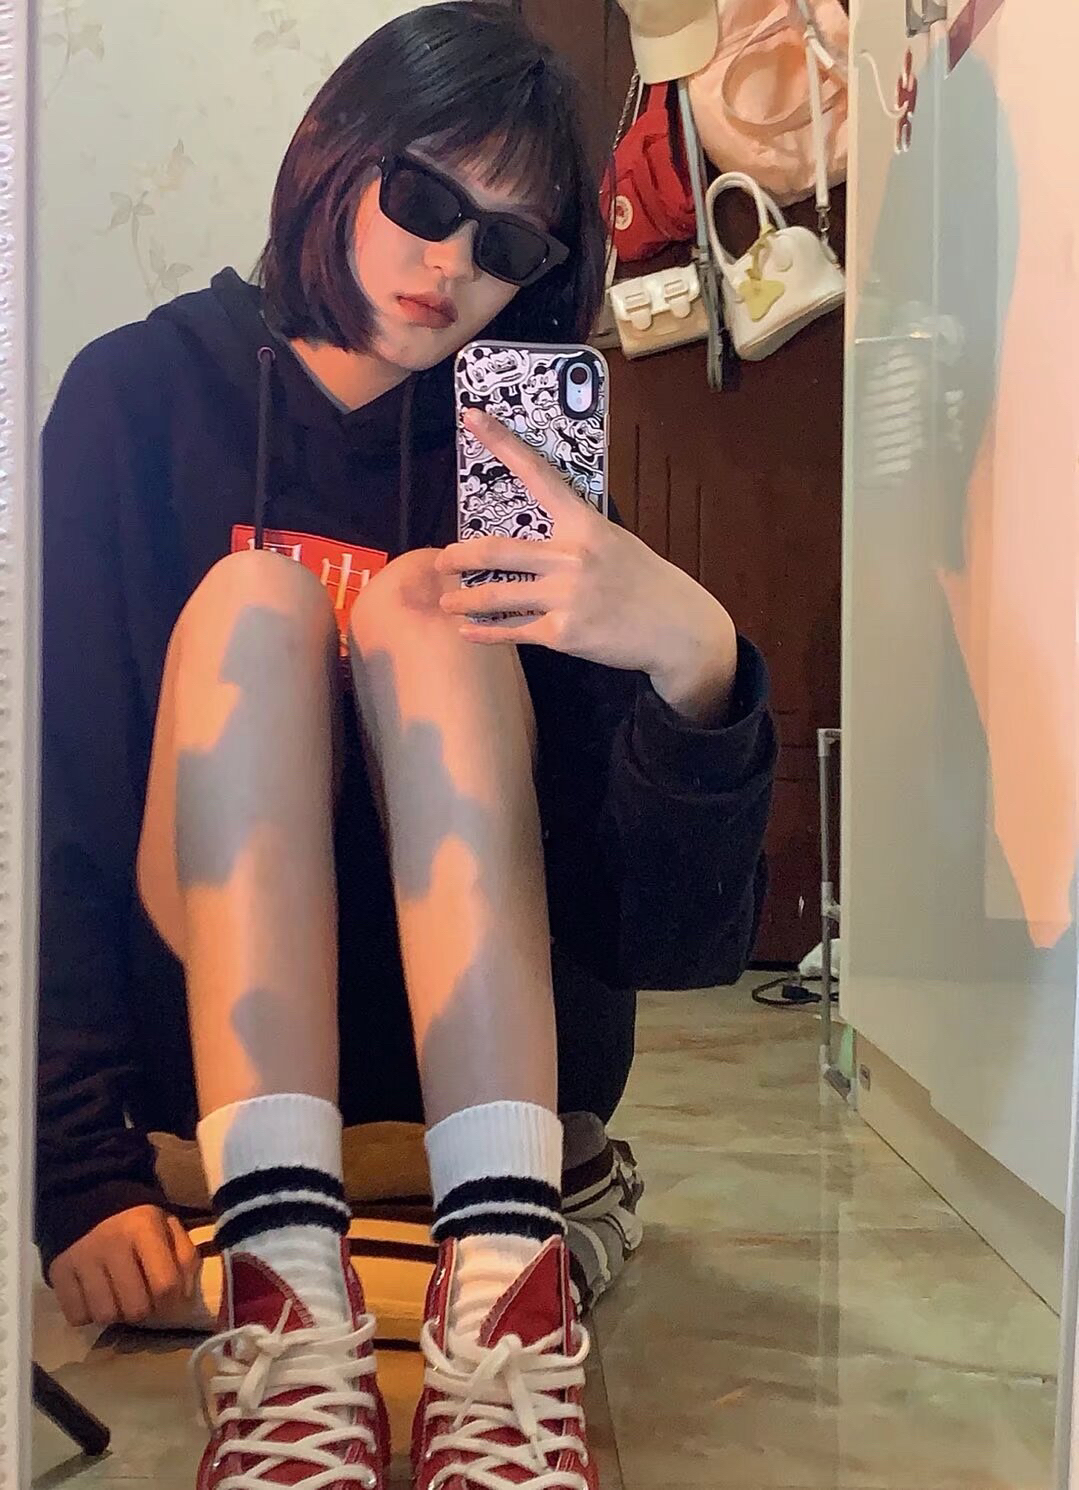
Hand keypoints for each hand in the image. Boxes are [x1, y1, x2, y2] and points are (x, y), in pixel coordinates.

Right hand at [49, 1204, 199, 1328]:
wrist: (88, 1195)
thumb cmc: (135, 1217)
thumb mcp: (167, 1224)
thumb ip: (184, 1256)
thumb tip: (185, 1296)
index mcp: (143, 1228)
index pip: (165, 1284)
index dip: (172, 1299)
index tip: (167, 1296)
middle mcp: (112, 1244)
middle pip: (135, 1308)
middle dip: (143, 1309)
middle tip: (139, 1296)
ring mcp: (82, 1259)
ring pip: (105, 1315)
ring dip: (115, 1313)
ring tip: (116, 1296)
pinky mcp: (58, 1271)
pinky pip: (77, 1316)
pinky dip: (88, 1314)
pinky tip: (94, 1296)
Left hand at [438, 408, 738, 720]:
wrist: (678, 630)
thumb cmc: (646, 584)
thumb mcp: (616, 543)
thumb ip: (578, 535)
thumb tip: (543, 530)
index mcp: (584, 524)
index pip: (538, 474)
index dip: (502, 443)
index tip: (473, 417)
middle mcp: (571, 556)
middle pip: (497, 550)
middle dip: (460, 557)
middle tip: (441, 561)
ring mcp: (566, 596)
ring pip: (497, 595)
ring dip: (464, 600)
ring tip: (447, 601)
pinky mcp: (563, 633)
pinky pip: (512, 631)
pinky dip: (485, 633)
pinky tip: (468, 632)